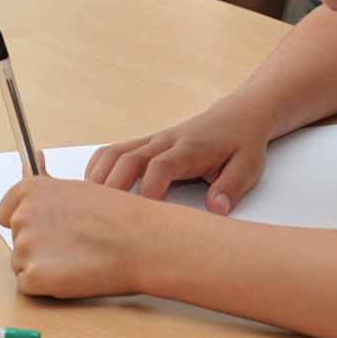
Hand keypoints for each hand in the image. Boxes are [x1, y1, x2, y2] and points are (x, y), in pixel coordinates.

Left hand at [0, 175, 138, 298]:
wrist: (144, 242)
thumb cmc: (119, 216)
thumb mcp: (78, 188)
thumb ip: (48, 182)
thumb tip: (33, 158)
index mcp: (30, 189)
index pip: (7, 212)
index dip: (33, 223)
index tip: (53, 226)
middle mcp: (23, 215)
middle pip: (17, 239)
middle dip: (41, 245)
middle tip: (76, 242)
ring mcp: (26, 246)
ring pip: (22, 263)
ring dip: (44, 265)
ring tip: (79, 257)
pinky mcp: (34, 276)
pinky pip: (29, 285)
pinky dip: (48, 285)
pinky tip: (74, 272)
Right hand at [85, 104, 266, 214]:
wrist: (238, 116)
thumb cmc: (242, 144)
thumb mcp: (248, 167)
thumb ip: (231, 188)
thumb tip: (216, 210)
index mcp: (190, 148)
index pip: (160, 167)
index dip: (147, 191)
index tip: (141, 219)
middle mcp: (166, 141)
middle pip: (128, 160)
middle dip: (112, 190)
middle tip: (103, 221)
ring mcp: (152, 140)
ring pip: (114, 154)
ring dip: (98, 179)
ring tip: (88, 209)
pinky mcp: (145, 143)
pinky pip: (113, 151)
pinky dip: (97, 168)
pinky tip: (92, 192)